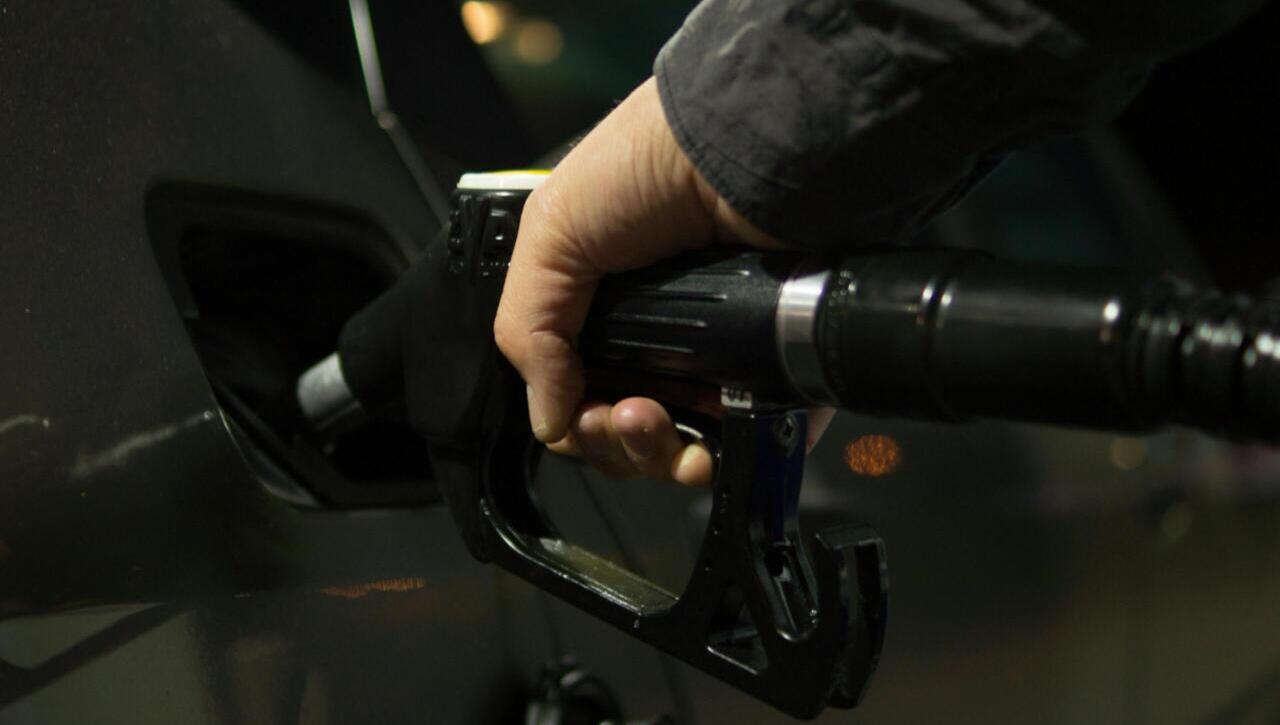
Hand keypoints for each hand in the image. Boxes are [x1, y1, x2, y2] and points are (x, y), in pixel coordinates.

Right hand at [493, 77, 811, 485]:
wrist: (748, 148)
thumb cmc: (649, 167)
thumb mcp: (553, 232)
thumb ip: (529, 329)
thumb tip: (547, 420)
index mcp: (607, 310)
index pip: (582, 395)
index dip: (576, 421)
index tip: (581, 414)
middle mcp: (665, 338)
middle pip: (630, 434)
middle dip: (615, 443)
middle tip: (625, 414)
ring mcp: (723, 358)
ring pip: (685, 451)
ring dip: (658, 457)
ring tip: (656, 420)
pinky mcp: (775, 371)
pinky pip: (751, 443)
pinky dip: (725, 462)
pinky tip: (708, 449)